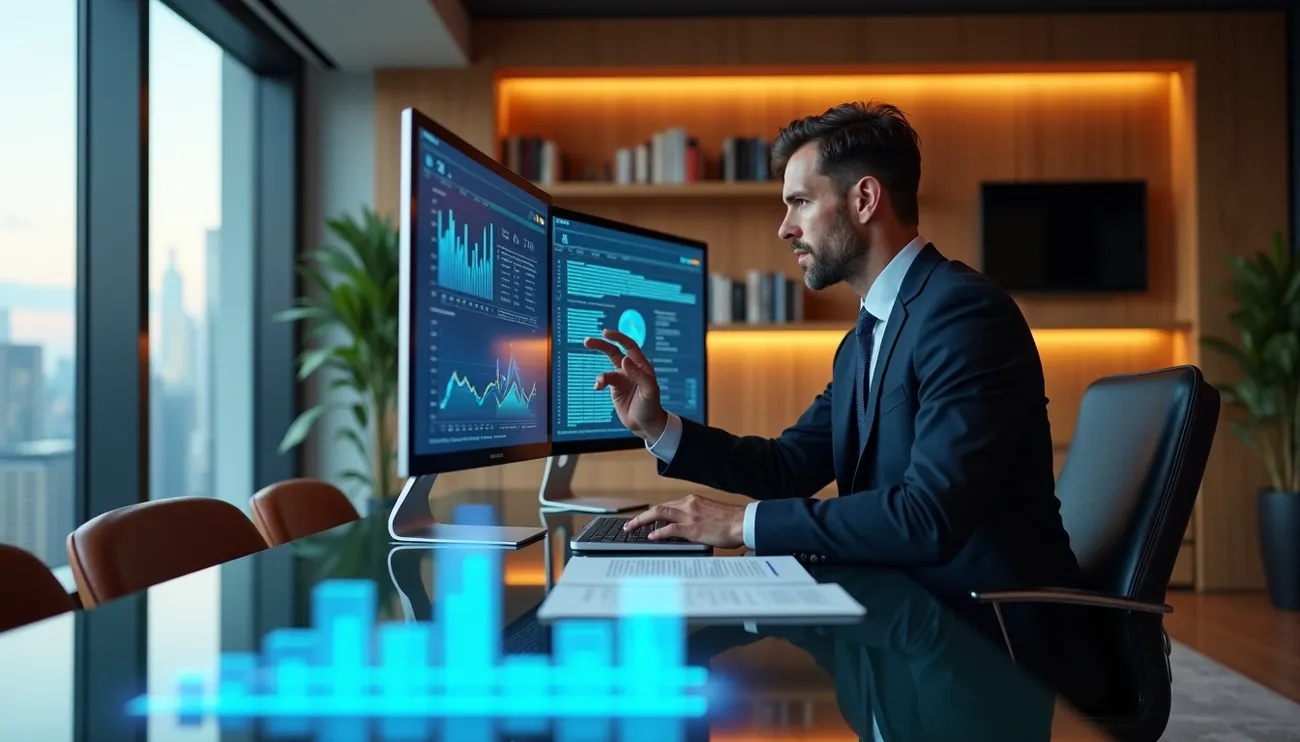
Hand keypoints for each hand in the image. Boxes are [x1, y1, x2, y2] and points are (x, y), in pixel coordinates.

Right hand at [583, 328, 667, 441]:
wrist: (646, 424)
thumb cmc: (651, 406)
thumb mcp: (649, 390)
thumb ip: (638, 374)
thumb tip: (624, 359)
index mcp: (641, 365)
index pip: (629, 346)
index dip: (618, 337)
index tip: (605, 333)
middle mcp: (631, 369)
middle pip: (614, 352)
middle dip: (601, 346)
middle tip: (587, 341)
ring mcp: (622, 378)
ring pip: (607, 370)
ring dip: (601, 376)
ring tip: (599, 384)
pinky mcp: (615, 388)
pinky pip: (604, 381)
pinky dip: (599, 383)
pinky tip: (597, 388)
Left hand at [624, 494, 745, 548]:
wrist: (743, 522)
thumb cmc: (731, 521)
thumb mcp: (710, 513)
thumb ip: (695, 517)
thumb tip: (684, 528)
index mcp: (693, 500)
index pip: (667, 506)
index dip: (653, 513)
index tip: (645, 519)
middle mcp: (688, 504)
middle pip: (659, 508)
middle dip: (642, 516)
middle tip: (630, 524)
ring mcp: (689, 516)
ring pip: (660, 514)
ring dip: (643, 521)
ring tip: (633, 528)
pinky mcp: (692, 528)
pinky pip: (670, 529)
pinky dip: (658, 532)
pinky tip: (651, 537)